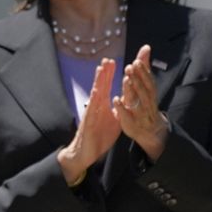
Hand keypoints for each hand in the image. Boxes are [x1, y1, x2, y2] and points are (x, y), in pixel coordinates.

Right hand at [57, 57, 121, 184]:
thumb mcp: (114, 121)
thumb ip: (118, 110)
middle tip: (107, 59)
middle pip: (100, 86)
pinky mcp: (89, 122)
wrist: (87, 152)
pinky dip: (95, 99)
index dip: (109, 75)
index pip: (106, 87)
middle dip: (104, 73)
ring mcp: (91, 113)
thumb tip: (124, 101)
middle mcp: (96, 106)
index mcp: (102, 106)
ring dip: (98, 81)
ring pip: (95, 94)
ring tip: (100, 69)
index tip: (112, 62)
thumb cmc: (99, 136)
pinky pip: (92, 109)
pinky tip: (96, 90)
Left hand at [114, 44, 168, 159]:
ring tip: (125, 79)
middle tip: (130, 67)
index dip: (143, 71)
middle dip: (137, 78)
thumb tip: (145, 47)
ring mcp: (139, 114)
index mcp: (149, 93)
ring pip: (136, 101)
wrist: (150, 131)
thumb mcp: (144, 86)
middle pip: (143, 90)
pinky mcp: (131, 124)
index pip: (148, 81)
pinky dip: (122, 108)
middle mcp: (146, 103)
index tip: (136, 61)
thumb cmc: (146, 104)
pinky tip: (115, 100)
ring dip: (131, 90)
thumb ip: (143, 68)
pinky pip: (127, 116)